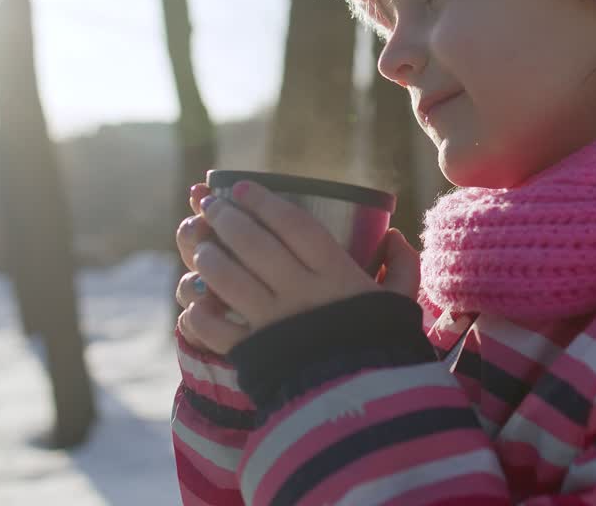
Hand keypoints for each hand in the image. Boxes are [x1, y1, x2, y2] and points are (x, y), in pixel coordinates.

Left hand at [175, 179, 420, 355]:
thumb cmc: (386, 348)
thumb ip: (403, 266)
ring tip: (197, 241)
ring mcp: (272, 322)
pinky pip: (214, 328)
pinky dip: (197, 312)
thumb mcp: (401, 304)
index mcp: (336, 274)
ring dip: (206, 255)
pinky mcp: (253, 354)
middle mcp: (300, 292)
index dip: (263, 201)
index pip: (292, 223)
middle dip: (224, 217)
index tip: (241, 187)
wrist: (368, 408)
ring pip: (226, 278)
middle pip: (252, 243)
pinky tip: (193, 301)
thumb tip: (395, 236)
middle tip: (209, 203)